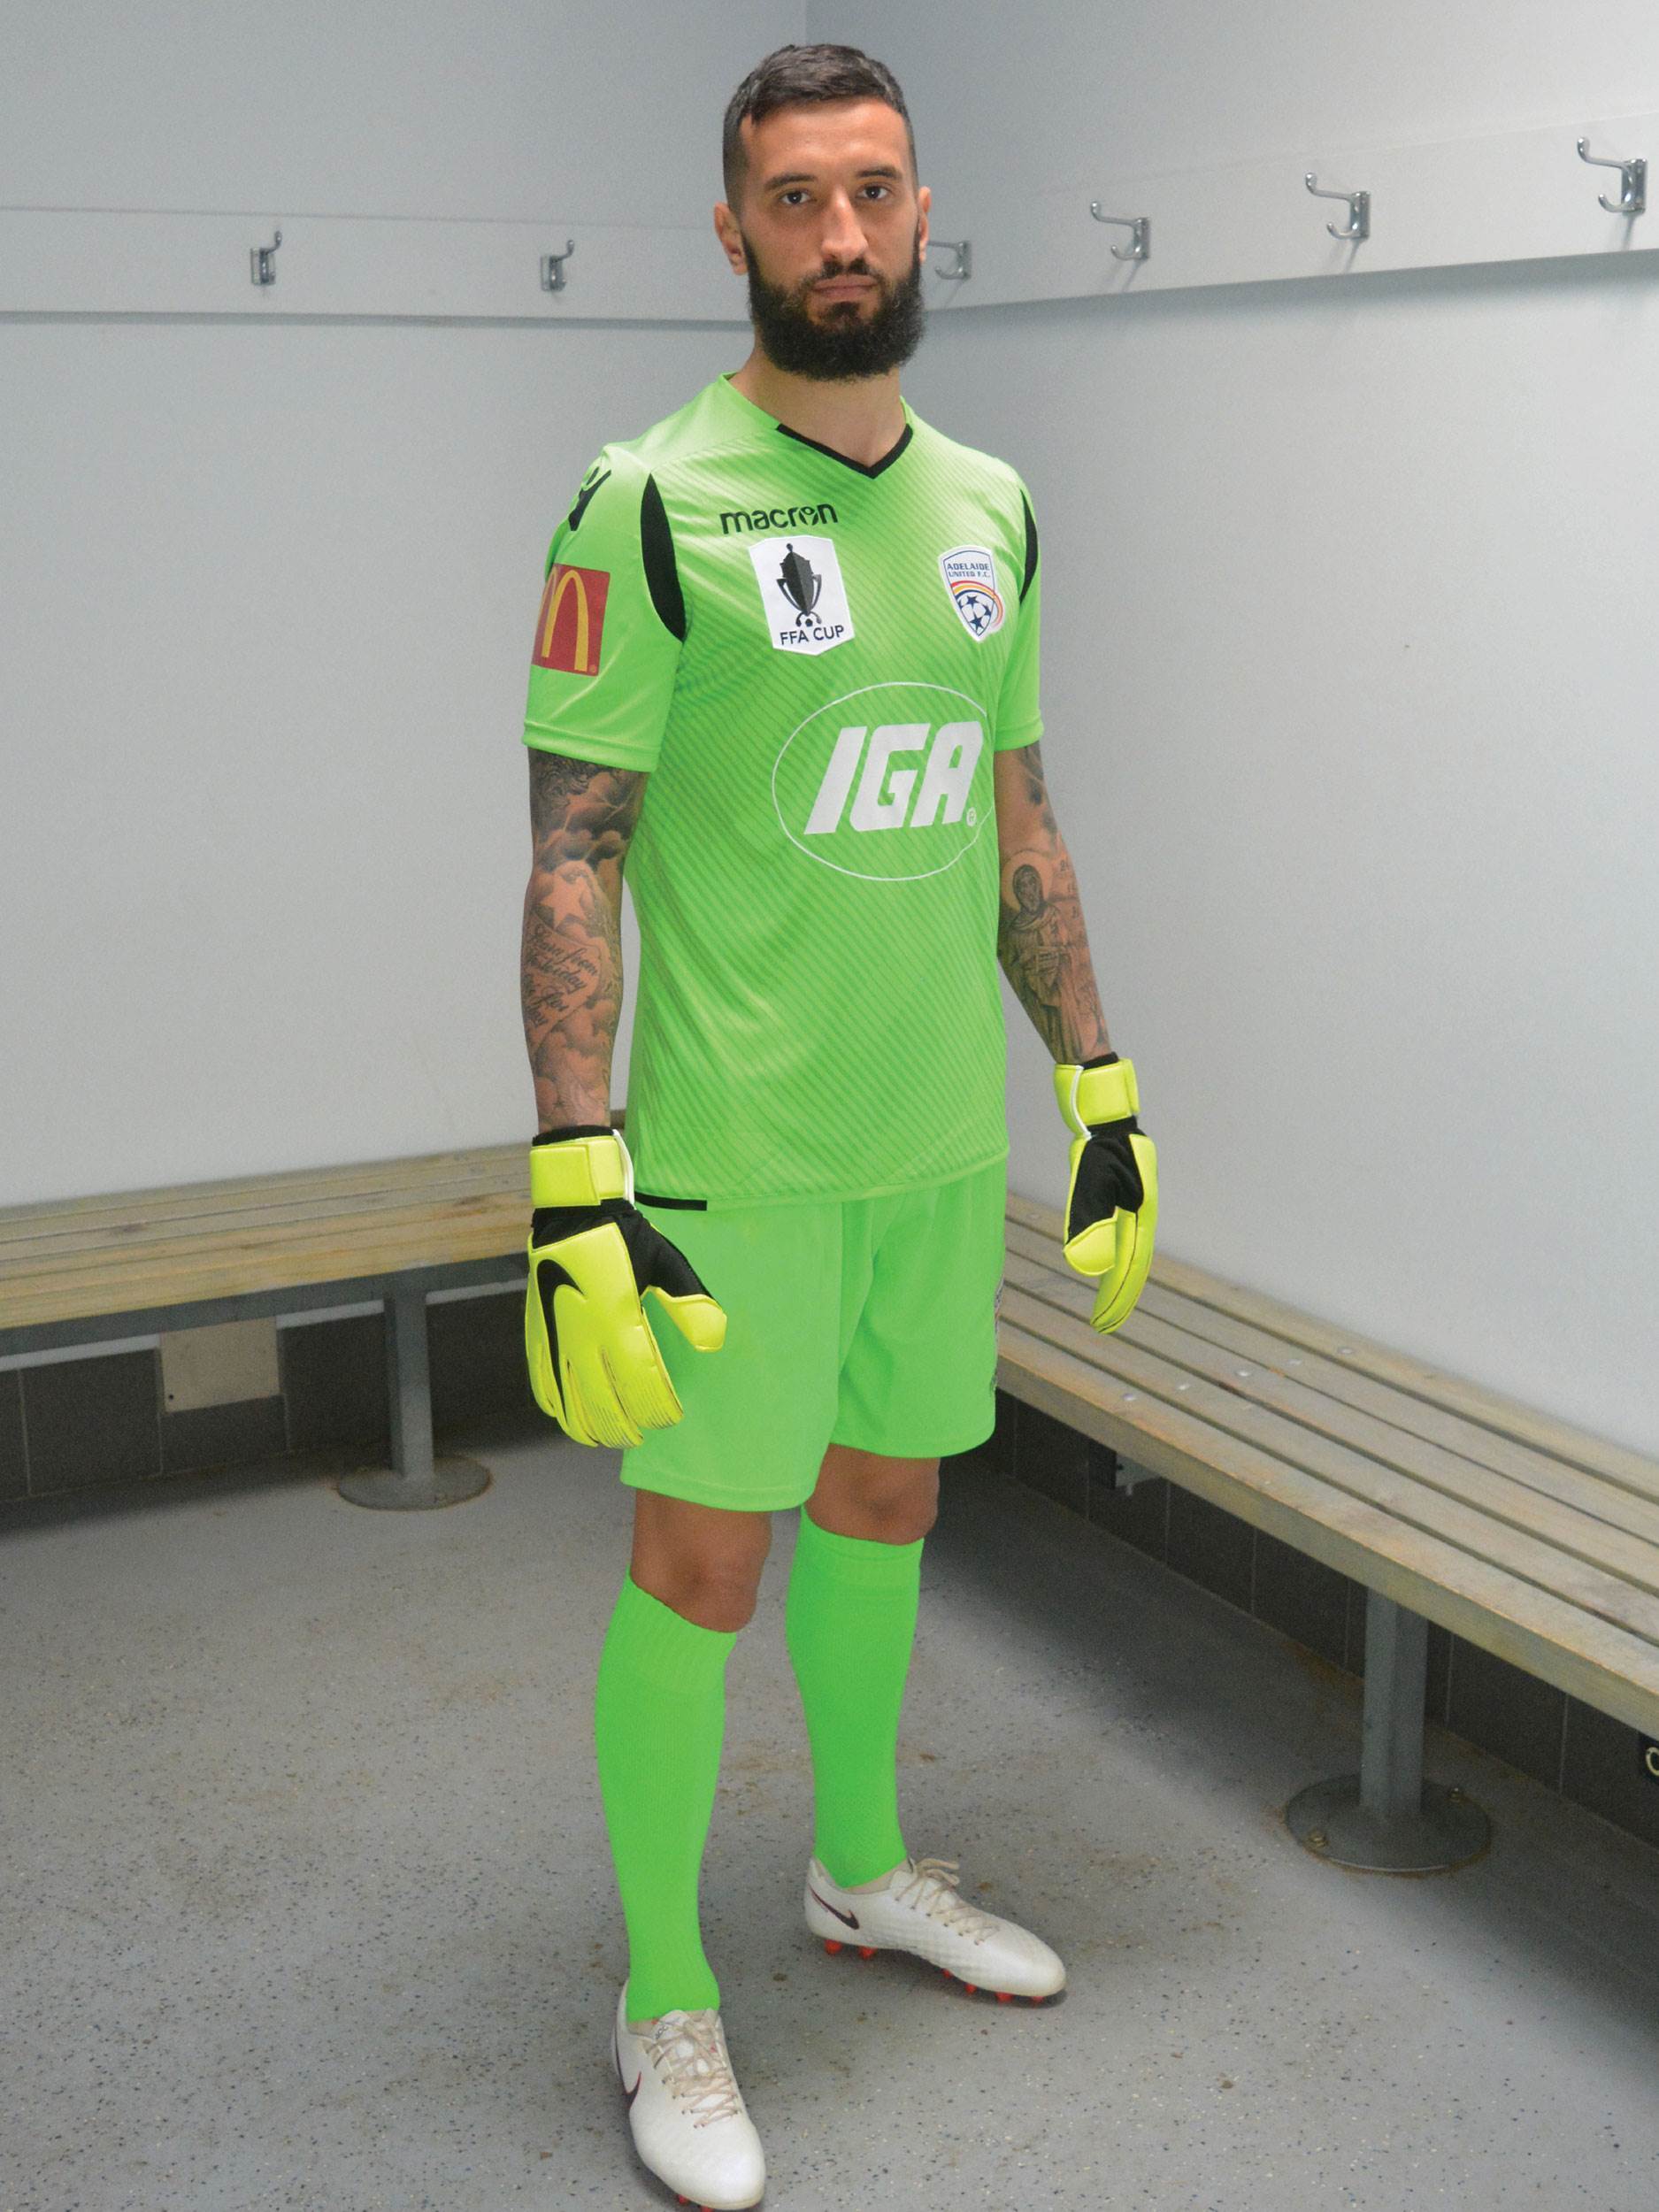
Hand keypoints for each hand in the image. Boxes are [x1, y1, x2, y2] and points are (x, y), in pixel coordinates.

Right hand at [524, 1126, 725, 1447]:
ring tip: (609, 1438)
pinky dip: (557, 1408)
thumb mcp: (667, 1262)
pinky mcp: (538, 1335)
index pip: (642, 1386)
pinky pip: (542, 1385)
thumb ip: (690, 1303)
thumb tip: (715, 1341)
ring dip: (592, 1428)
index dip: (659, 1410)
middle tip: (642, 1434)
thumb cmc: (625, 1236)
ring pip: (571, 1404)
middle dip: (628, 1429)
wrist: (571, 1211)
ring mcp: (557, 1339)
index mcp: (619, 1320)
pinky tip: (570, 1417)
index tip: (670, 1417)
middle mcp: (584, 1336)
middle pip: (606, 1406)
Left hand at [1052, 1054, 1158, 1332]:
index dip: (1116, 1297)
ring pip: (1128, 1248)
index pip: (1130, 1265)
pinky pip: (1118, 1232)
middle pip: (1133, 1262)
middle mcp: (1140, 1209)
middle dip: (1118, 1295)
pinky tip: (1102, 1258)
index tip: (1102, 1324)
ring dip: (1117, 1277)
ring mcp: (1131, 1199)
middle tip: (1104, 1325)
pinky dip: (1112, 1253)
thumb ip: (1090, 1219)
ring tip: (1106, 1301)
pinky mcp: (1117, 1191)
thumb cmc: (1096, 1139)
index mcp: (1140, 1211)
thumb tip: (1087, 1267)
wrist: (1101, 1102)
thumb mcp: (1090, 1179)